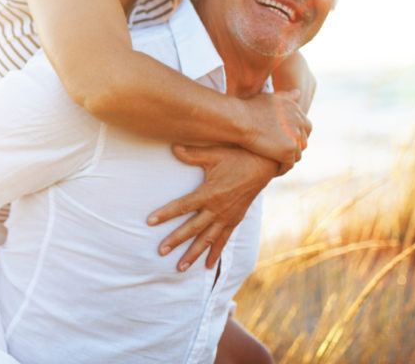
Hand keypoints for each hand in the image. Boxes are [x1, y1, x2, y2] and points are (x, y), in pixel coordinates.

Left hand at [147, 145, 278, 270]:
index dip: (165, 214)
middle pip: (192, 229)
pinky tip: (208, 267)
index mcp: (210, 193)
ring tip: (180, 268)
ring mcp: (227, 218)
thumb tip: (172, 146)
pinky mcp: (235, 221)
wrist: (265, 166)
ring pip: (207, 240)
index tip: (150, 222)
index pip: (182, 206)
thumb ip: (192, 154)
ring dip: (193, 254)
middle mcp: (217, 210)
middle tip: (160, 251)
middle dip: (175, 241)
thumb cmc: (238, 157)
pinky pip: (223, 241)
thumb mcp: (215, 153)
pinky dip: (215, 253)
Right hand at [241, 90, 309, 171]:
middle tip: (281, 154)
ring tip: (277, 163)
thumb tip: (298, 93)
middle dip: (294, 148)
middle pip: (303, 141)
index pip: (305, 127)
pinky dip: (282, 168)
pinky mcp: (287, 151)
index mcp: (297, 111)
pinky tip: (273, 170)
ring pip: (297, 154)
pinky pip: (288, 165)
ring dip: (288, 159)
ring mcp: (295, 138)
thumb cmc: (250, 107)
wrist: (240, 119)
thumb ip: (286, 97)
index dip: (296, 135)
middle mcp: (300, 123)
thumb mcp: (271, 98)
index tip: (285, 140)